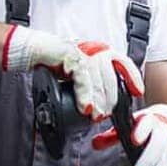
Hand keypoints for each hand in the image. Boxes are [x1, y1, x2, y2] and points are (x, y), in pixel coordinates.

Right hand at [3, 26, 143, 119]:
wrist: (29, 50)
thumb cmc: (53, 63)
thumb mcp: (77, 76)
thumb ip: (90, 85)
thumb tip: (99, 108)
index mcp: (99, 53)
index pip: (122, 62)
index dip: (132, 77)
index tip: (137, 92)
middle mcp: (94, 50)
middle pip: (111, 75)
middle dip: (110, 99)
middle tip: (104, 115)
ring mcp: (83, 51)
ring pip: (98, 77)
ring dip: (97, 100)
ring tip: (95, 115)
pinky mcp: (70, 54)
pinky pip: (82, 77)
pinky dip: (84, 95)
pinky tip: (85, 107)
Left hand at [92, 104, 166, 165]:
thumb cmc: (147, 123)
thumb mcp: (130, 125)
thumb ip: (113, 136)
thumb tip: (96, 143)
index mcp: (148, 119)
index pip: (146, 122)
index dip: (141, 130)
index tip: (135, 140)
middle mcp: (163, 128)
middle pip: (159, 141)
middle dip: (149, 158)